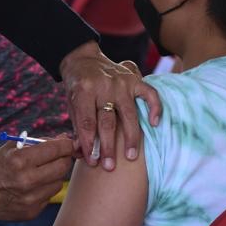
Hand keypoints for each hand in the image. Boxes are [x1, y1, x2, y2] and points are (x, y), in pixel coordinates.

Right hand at [0, 137, 73, 220]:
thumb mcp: (12, 146)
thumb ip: (39, 142)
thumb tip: (64, 139)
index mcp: (20, 160)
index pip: (57, 149)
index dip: (66, 144)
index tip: (67, 142)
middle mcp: (27, 180)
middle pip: (63, 167)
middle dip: (64, 158)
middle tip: (58, 155)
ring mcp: (30, 199)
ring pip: (58, 183)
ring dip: (54, 175)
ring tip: (40, 171)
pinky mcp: (31, 212)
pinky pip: (49, 197)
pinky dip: (45, 189)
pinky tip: (32, 186)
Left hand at [59, 41, 161, 170]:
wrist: (82, 59)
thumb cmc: (76, 87)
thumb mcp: (71, 103)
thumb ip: (78, 126)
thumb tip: (83, 152)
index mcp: (84, 90)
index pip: (87, 122)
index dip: (89, 144)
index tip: (92, 162)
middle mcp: (104, 86)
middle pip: (107, 121)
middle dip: (108, 147)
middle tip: (110, 167)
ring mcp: (121, 82)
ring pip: (129, 114)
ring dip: (130, 137)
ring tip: (131, 156)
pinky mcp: (134, 79)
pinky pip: (149, 93)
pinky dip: (154, 108)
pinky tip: (154, 124)